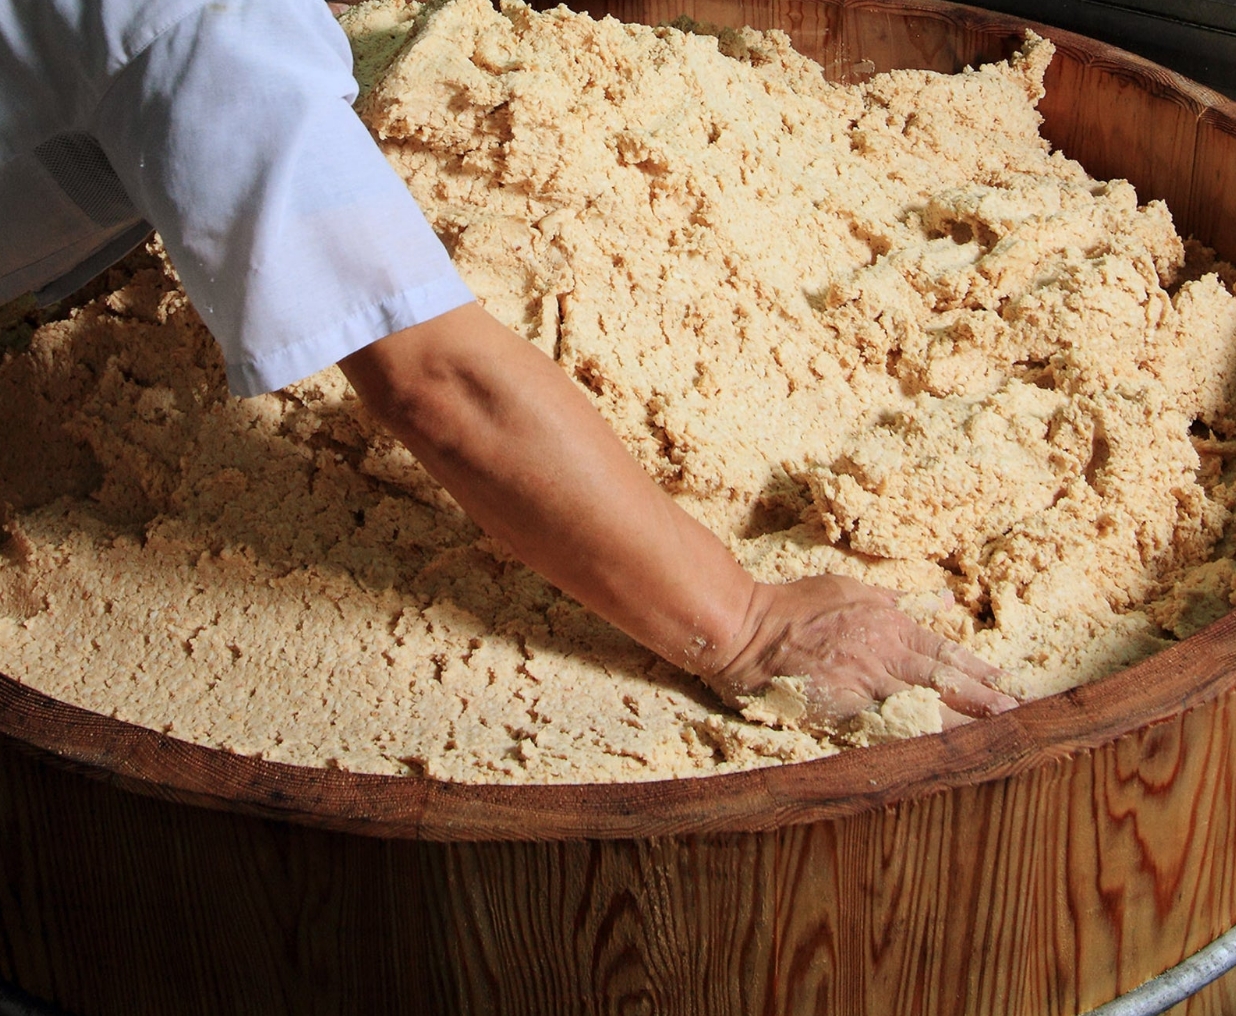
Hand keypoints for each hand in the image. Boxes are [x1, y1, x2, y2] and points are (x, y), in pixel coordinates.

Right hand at [706, 575, 1017, 732]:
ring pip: (926, 702)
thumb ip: (894, 599)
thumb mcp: (848, 589)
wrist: (750, 632)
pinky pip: (890, 724)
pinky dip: (920, 736)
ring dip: (964, 719)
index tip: (1005, 682)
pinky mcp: (846, 707)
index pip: (942, 649)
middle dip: (984, 697)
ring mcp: (867, 680)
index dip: (975, 668)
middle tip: (1018, 713)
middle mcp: (885, 651)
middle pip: (944, 678)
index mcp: (887, 622)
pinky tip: (943, 750)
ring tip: (996, 733)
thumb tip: (939, 601)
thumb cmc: (794, 607)